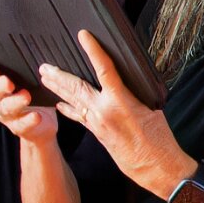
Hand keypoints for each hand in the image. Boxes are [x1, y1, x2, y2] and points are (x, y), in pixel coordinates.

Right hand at [0, 59, 58, 145]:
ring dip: (15, 102)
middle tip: (9, 82)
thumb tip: (35, 53)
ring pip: (6, 108)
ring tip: (26, 97)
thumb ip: (26, 71)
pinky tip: (36, 116)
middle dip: (1, 86)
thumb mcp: (29, 82)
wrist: (41, 126)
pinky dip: (28, 120)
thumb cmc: (34, 97)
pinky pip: (21, 124)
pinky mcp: (18, 128)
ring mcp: (6, 115)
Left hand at [40, 32, 193, 200]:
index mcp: (121, 101)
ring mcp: (97, 122)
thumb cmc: (160, 138)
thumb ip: (135, 91)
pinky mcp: (95, 132)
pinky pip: (78, 116)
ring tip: (44, 78)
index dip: (93, 51)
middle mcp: (104, 110)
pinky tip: (58, 104)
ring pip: (72, 100)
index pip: (104, 69)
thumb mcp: (152, 107)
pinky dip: (68, 108)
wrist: (156, 167)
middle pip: (75, 86)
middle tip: (44, 65)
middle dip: (58, 75)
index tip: (83, 36)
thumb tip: (127, 76)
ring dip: (57, 88)